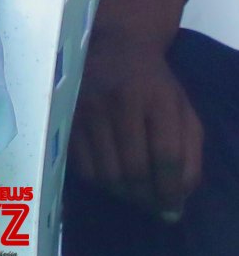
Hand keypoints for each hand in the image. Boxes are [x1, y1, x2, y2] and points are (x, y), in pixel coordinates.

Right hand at [71, 33, 201, 220]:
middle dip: (147, 197)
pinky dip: (100, 182)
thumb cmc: (154, 85)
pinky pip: (82, 167)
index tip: (173, 210)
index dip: (170, 190)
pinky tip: (111, 177)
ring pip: (106, 173)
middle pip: (134, 169)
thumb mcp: (182, 110)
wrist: (114, 46)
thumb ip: (189, 153)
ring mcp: (88, 109)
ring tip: (134, 194)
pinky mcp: (66, 117)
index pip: (166, 157)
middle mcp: (120, 102)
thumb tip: (178, 199)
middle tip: (153, 206)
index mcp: (158, 99)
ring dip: (123, 194)